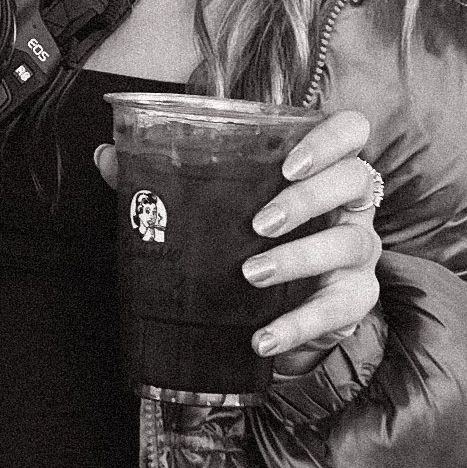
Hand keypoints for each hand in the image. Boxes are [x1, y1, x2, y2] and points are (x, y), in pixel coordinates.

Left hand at [93, 106, 382, 379]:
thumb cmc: (245, 242)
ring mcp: (359, 250)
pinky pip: (341, 309)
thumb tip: (107, 154)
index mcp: (319, 167)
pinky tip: (264, 336)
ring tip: (251, 273)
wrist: (269, 313)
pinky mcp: (357, 299)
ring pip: (351, 242)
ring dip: (300, 257)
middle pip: (354, 179)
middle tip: (258, 223)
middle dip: (308, 198)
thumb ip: (161, 177)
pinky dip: (300, 324)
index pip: (351, 130)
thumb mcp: (210, 208)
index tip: (288, 163)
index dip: (328, 139)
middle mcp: (349, 204)